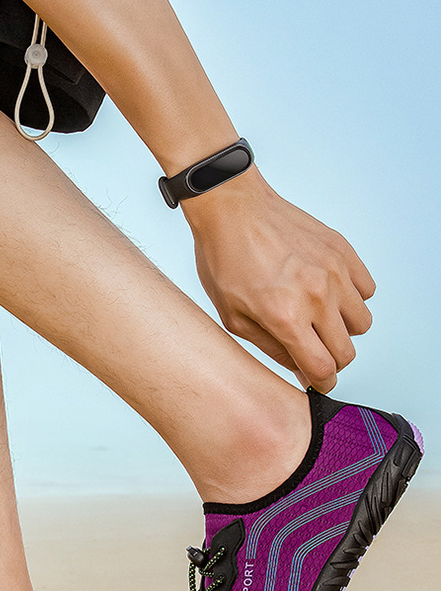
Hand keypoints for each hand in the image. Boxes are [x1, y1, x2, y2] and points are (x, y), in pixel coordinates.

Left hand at [183, 168, 375, 391]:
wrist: (232, 209)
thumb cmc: (224, 260)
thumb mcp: (233, 316)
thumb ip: (272, 348)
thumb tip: (302, 370)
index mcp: (286, 316)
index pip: (323, 368)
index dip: (321, 382)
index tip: (316, 379)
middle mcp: (316, 295)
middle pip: (346, 351)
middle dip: (331, 360)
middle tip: (313, 351)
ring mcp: (334, 272)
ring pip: (362, 323)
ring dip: (343, 329)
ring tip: (317, 318)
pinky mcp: (343, 251)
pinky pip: (366, 290)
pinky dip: (352, 298)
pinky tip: (326, 292)